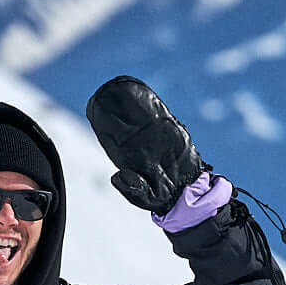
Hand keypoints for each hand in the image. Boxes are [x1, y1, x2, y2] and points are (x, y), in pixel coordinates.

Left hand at [86, 76, 206, 214]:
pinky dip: (154, 105)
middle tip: (109, 92)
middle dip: (118, 108)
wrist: (186, 193)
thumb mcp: (144, 196)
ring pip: (143, 117)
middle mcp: (140, 145)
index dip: (106, 124)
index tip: (98, 108)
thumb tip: (116, 176)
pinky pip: (161, 116)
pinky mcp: (172, 133)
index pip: (114, 136)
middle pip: (126, 123)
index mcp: (129, 157)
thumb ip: (132, 187)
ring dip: (134, 103)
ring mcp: (156, 138)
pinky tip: (145, 93)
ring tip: (124, 87)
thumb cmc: (160, 197)